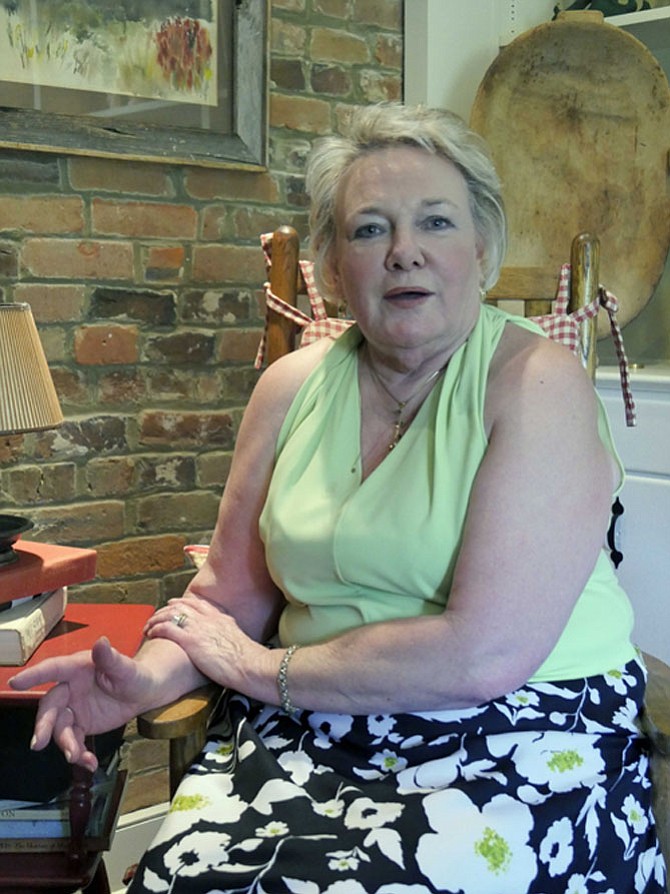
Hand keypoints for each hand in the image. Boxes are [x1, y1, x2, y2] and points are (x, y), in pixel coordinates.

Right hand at [9, 637, 152, 770]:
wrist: (143, 694)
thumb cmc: (134, 675)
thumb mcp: (126, 668)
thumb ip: (111, 658)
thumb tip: (102, 642)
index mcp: (78, 668)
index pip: (53, 669)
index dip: (34, 675)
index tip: (15, 683)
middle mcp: (71, 688)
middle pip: (50, 707)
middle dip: (44, 725)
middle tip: (39, 743)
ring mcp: (74, 708)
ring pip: (60, 728)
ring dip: (65, 744)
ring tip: (75, 756)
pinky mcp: (81, 725)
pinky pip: (74, 741)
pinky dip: (79, 753)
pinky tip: (89, 763)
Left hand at [144, 594, 264, 689]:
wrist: (250, 665)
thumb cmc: (247, 660)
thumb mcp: (238, 640)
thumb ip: (228, 635)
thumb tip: (226, 640)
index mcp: (221, 618)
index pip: (198, 604)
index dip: (183, 603)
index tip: (174, 604)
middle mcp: (208, 618)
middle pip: (181, 606)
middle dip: (166, 609)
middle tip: (156, 614)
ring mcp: (199, 627)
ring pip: (171, 614)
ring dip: (157, 618)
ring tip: (148, 626)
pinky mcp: (191, 640)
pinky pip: (167, 628)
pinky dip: (156, 628)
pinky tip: (151, 633)